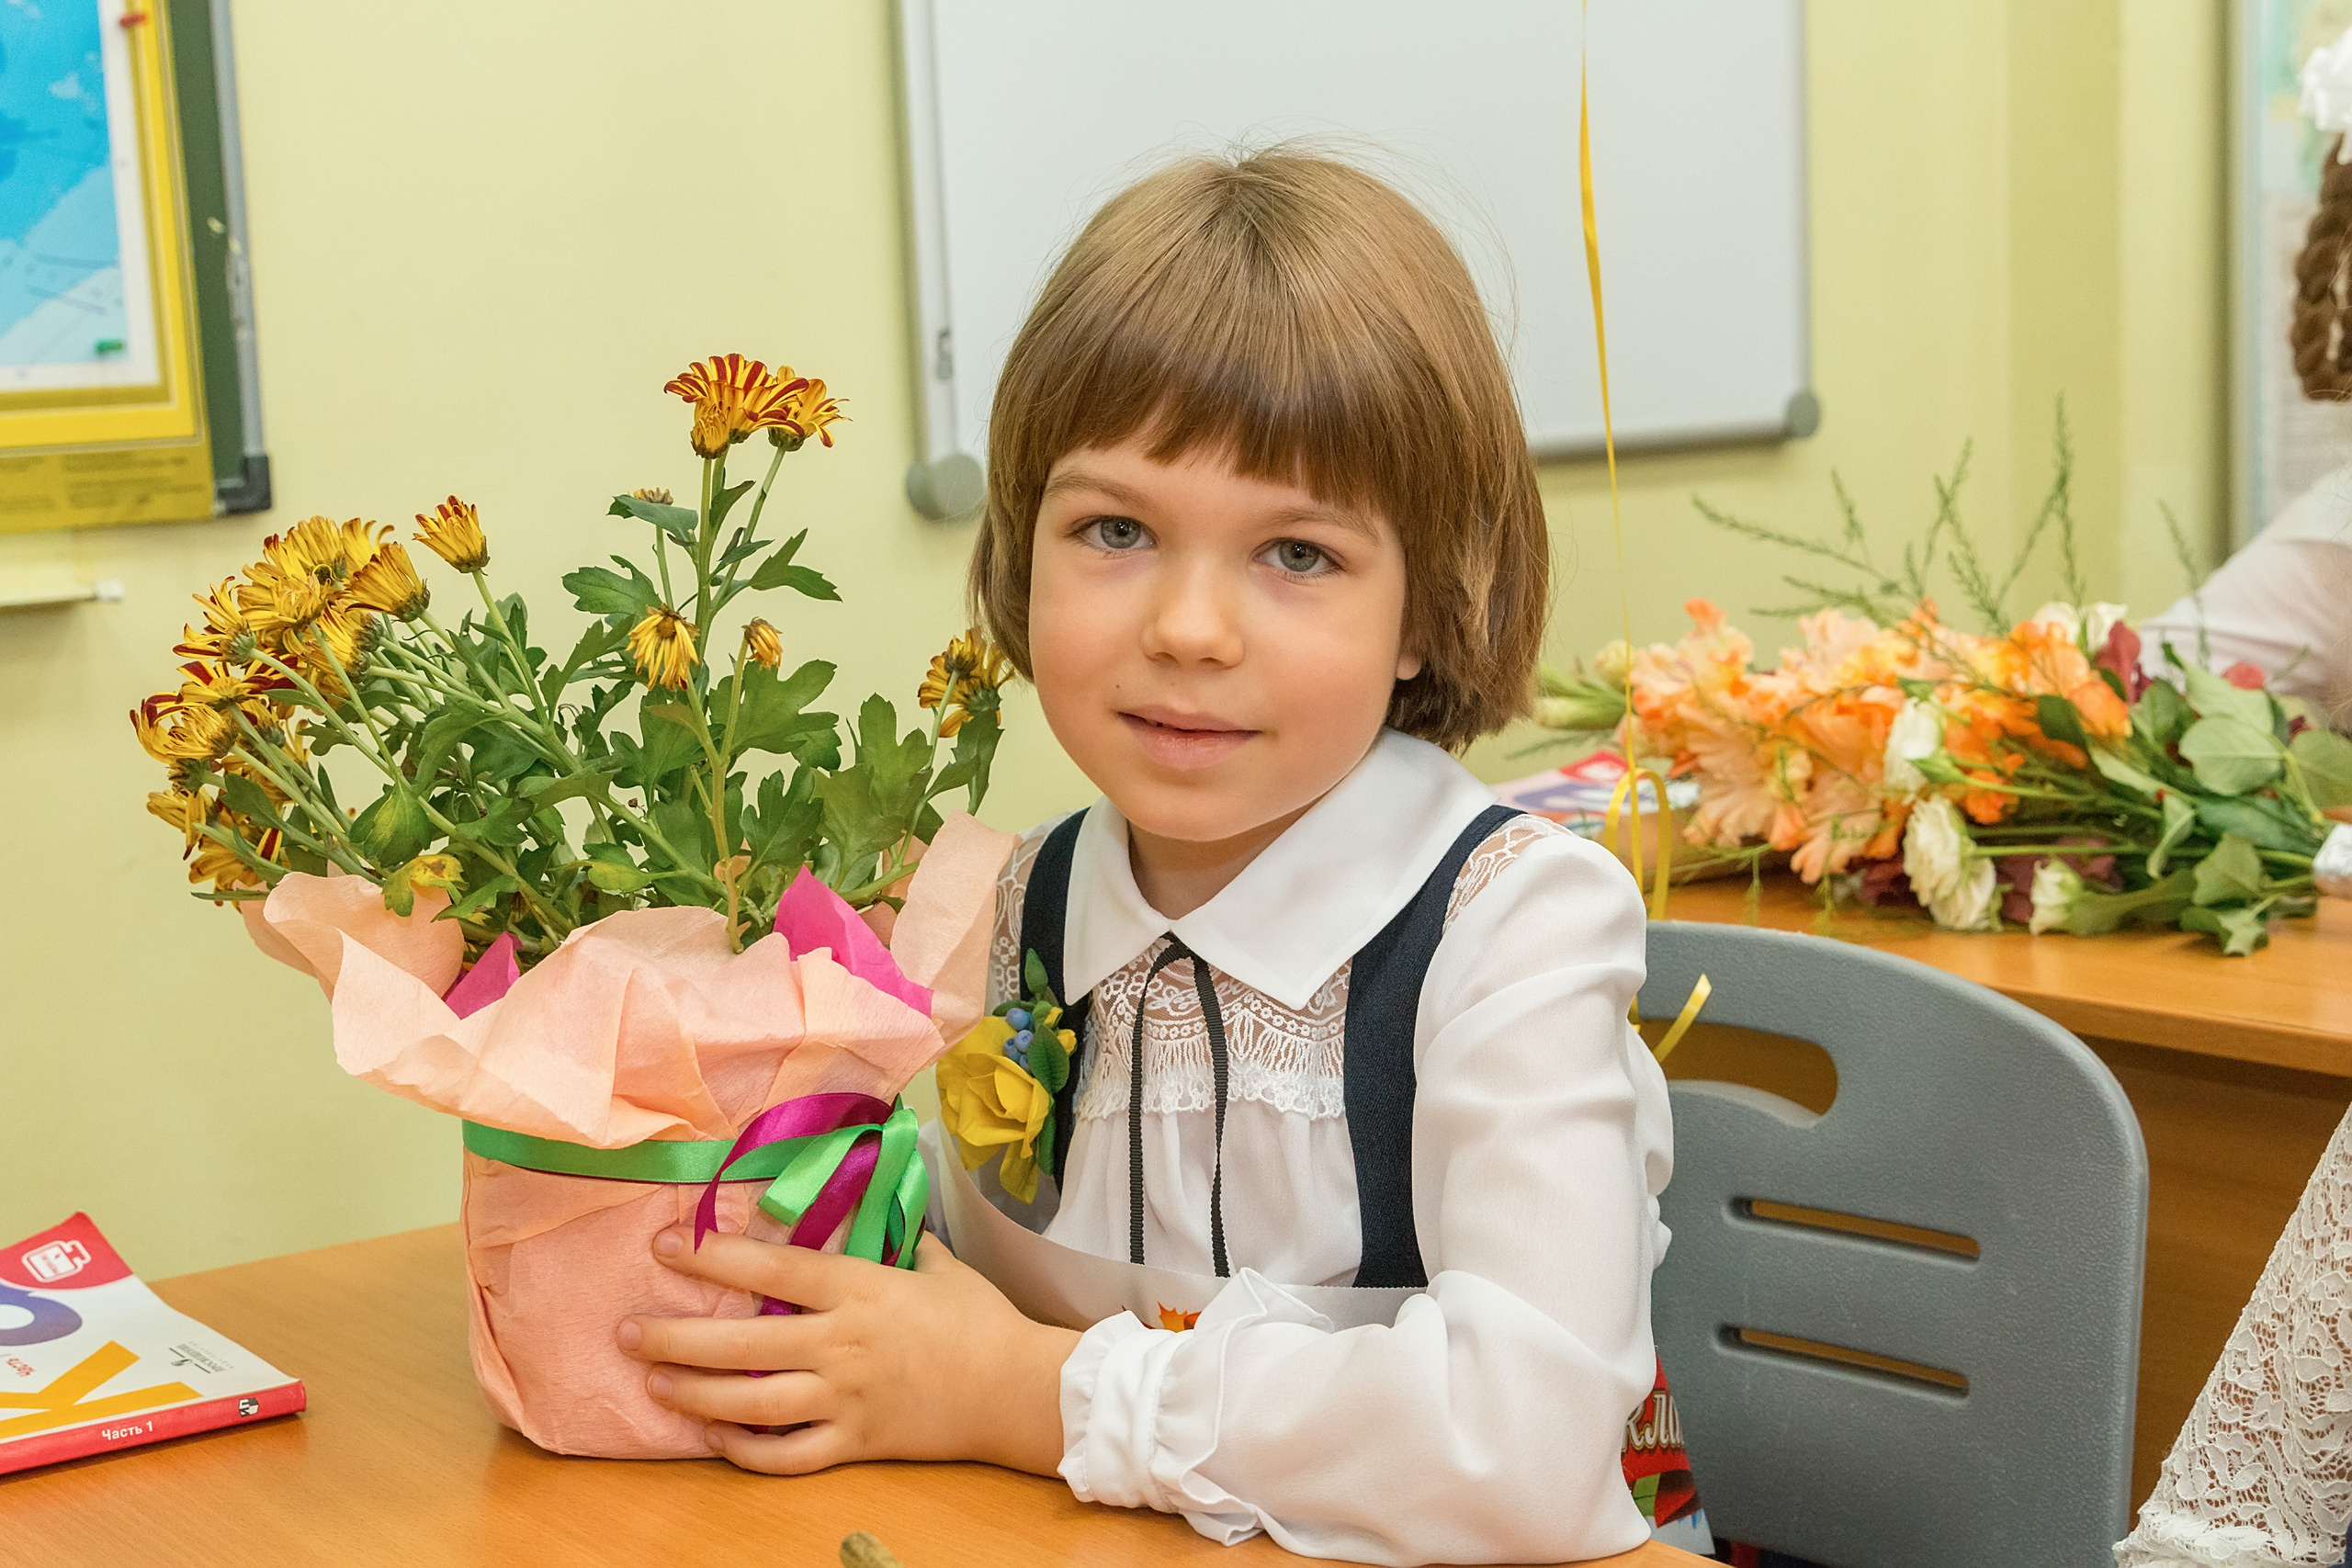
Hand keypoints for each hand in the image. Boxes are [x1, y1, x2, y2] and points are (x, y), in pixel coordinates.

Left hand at [617, 1226, 1080, 1476]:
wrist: (1016, 1389)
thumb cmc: (980, 1319)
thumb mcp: (937, 1265)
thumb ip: (895, 1241)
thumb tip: (870, 1210)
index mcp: (859, 1291)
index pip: (770, 1272)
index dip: (712, 1259)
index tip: (666, 1247)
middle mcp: (841, 1345)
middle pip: (739, 1344)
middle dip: (673, 1338)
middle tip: (627, 1331)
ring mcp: (845, 1398)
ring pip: (750, 1404)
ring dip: (693, 1394)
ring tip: (653, 1382)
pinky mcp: (855, 1442)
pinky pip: (787, 1455)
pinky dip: (744, 1450)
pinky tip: (713, 1436)